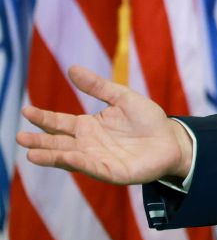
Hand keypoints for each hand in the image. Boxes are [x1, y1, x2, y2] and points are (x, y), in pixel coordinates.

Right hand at [16, 65, 192, 184]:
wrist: (172, 139)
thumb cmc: (147, 119)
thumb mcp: (122, 97)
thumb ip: (98, 86)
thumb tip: (72, 67)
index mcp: (88, 127)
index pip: (59, 123)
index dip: (43, 118)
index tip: (26, 110)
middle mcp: (88, 145)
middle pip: (58, 143)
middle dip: (39, 141)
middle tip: (20, 137)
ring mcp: (98, 160)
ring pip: (69, 158)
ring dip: (51, 156)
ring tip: (31, 154)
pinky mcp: (112, 172)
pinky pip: (93, 167)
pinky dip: (79, 162)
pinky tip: (66, 157)